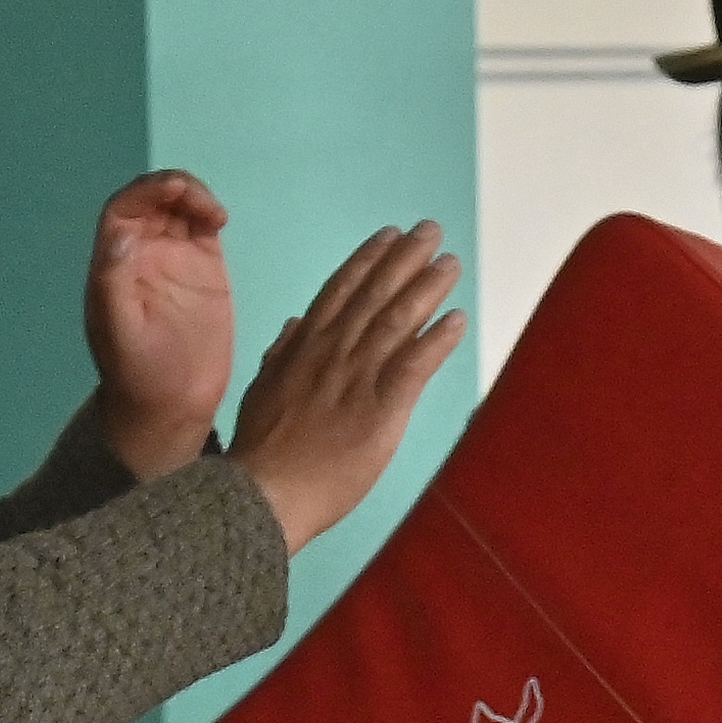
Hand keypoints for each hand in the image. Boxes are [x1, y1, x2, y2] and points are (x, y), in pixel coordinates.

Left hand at [84, 171, 235, 478]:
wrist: (171, 408)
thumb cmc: (140, 375)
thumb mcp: (119, 332)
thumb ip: (114, 282)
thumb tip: (122, 233)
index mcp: (115, 264)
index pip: (124, 209)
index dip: (146, 190)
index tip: (173, 190)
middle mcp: (142, 254)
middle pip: (153, 200)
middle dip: (175, 188)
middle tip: (201, 203)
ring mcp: (174, 259)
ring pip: (179, 208)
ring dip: (194, 197)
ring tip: (214, 216)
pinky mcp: (204, 271)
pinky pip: (202, 228)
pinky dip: (210, 213)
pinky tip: (219, 222)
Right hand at [222, 221, 464, 554]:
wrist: (265, 492)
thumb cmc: (263, 451)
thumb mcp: (263, 389)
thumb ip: (282, 354)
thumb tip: (294, 324)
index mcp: (304, 346)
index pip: (341, 290)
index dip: (368, 259)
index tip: (388, 235)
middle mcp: (333, 351)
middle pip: (375, 293)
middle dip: (405, 258)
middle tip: (431, 230)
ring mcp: (357, 376)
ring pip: (398, 319)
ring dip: (427, 287)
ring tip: (450, 263)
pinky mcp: (381, 407)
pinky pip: (416, 364)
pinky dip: (438, 339)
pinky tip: (458, 319)